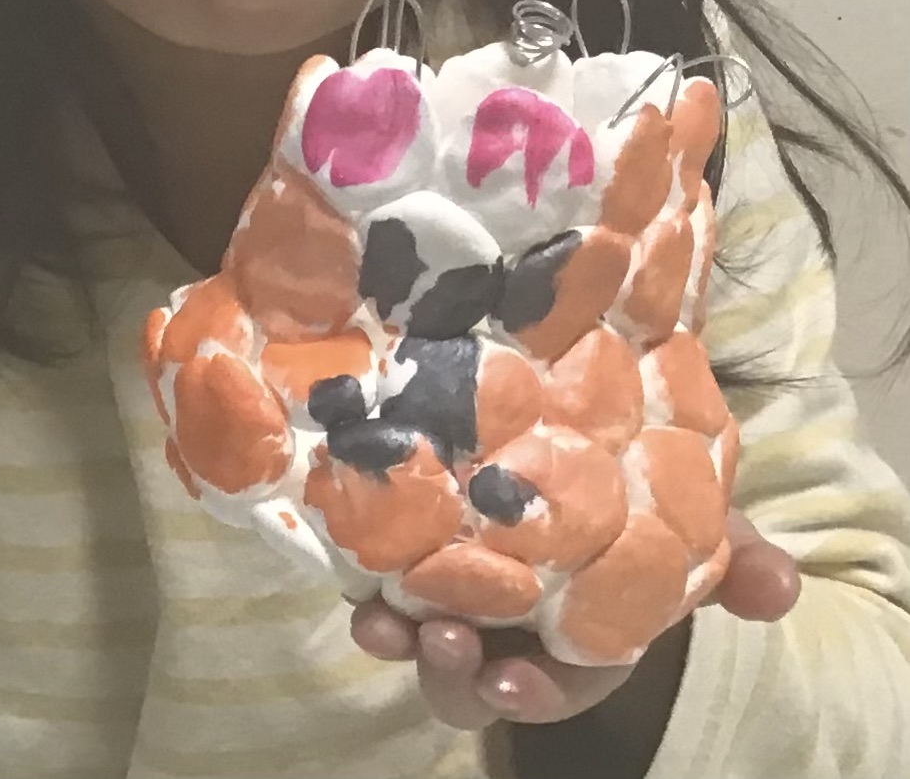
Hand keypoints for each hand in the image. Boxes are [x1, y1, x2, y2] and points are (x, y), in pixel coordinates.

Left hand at [349, 509, 800, 728]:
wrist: (578, 444)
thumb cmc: (636, 497)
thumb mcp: (689, 522)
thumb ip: (733, 554)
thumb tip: (782, 586)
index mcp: (577, 635)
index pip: (557, 684)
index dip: (534, 691)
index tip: (509, 679)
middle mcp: (511, 626)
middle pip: (474, 677)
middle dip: (454, 672)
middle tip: (443, 640)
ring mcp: (454, 591)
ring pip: (421, 640)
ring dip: (403, 635)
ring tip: (385, 619)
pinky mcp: (407, 546)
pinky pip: (379, 580)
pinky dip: (364, 582)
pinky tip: (352, 576)